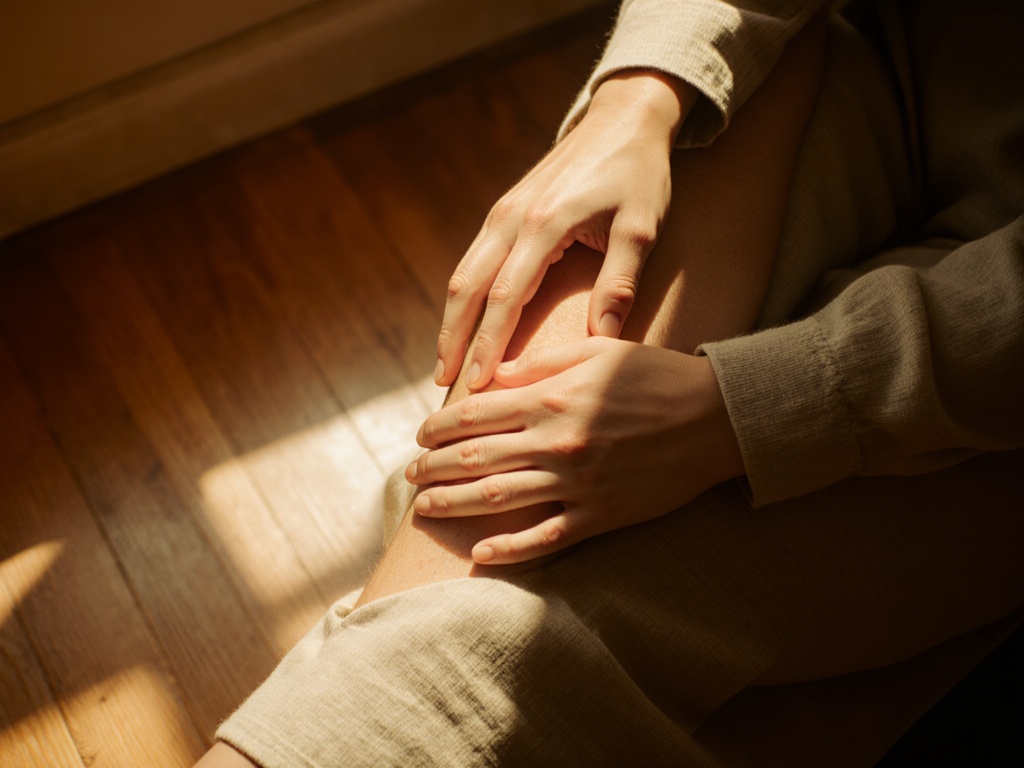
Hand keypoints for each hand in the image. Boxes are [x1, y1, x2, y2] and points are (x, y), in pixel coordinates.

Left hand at [407, 337, 744, 563]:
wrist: (715, 419)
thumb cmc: (655, 377)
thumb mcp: (597, 352)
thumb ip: (540, 362)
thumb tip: (494, 375)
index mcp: (551, 399)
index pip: (475, 415)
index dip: (439, 427)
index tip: (419, 436)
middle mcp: (556, 443)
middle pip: (475, 458)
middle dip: (433, 467)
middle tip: (410, 474)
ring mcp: (577, 483)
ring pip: (498, 498)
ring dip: (453, 505)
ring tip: (424, 507)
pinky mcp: (600, 515)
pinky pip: (546, 539)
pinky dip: (510, 549)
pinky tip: (479, 554)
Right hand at [434, 71, 696, 390]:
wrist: (622, 118)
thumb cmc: (637, 173)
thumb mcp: (641, 227)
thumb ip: (620, 282)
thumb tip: (604, 340)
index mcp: (544, 224)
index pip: (506, 297)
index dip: (489, 343)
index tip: (478, 382)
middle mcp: (512, 218)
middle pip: (468, 287)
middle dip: (452, 338)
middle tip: (442, 383)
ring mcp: (503, 213)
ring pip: (463, 273)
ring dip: (451, 319)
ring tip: (444, 362)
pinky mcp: (504, 211)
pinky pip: (473, 259)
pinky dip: (463, 296)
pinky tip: (463, 322)